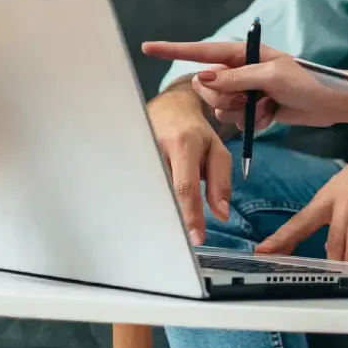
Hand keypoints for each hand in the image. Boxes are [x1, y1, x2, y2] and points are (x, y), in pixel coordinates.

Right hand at [141, 40, 347, 128]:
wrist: (333, 102)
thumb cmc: (309, 81)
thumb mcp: (272, 77)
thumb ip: (236, 77)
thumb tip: (203, 76)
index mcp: (242, 53)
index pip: (200, 50)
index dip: (173, 49)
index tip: (147, 47)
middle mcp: (239, 70)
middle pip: (207, 88)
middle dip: (226, 98)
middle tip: (255, 97)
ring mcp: (246, 90)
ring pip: (220, 108)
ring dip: (244, 112)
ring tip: (270, 105)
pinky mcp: (253, 109)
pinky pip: (236, 121)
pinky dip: (254, 122)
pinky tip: (273, 115)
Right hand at [145, 86, 231, 245]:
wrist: (168, 107)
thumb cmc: (195, 132)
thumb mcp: (217, 150)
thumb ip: (221, 181)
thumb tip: (222, 214)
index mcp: (183, 144)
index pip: (185, 187)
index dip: (190, 215)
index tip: (195, 239)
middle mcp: (157, 148)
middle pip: (162, 193)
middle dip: (171, 219)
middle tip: (178, 240)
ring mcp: (137, 154)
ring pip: (147, 193)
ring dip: (157, 212)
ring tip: (163, 229)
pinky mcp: (126, 159)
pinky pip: (137, 188)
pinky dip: (146, 202)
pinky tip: (150, 212)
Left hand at [256, 140, 347, 261]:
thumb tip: (338, 244)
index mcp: (331, 195)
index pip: (302, 219)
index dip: (283, 236)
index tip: (263, 250)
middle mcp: (334, 195)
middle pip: (304, 221)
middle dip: (285, 239)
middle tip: (265, 255)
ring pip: (334, 232)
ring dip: (331, 257)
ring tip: (324, 278)